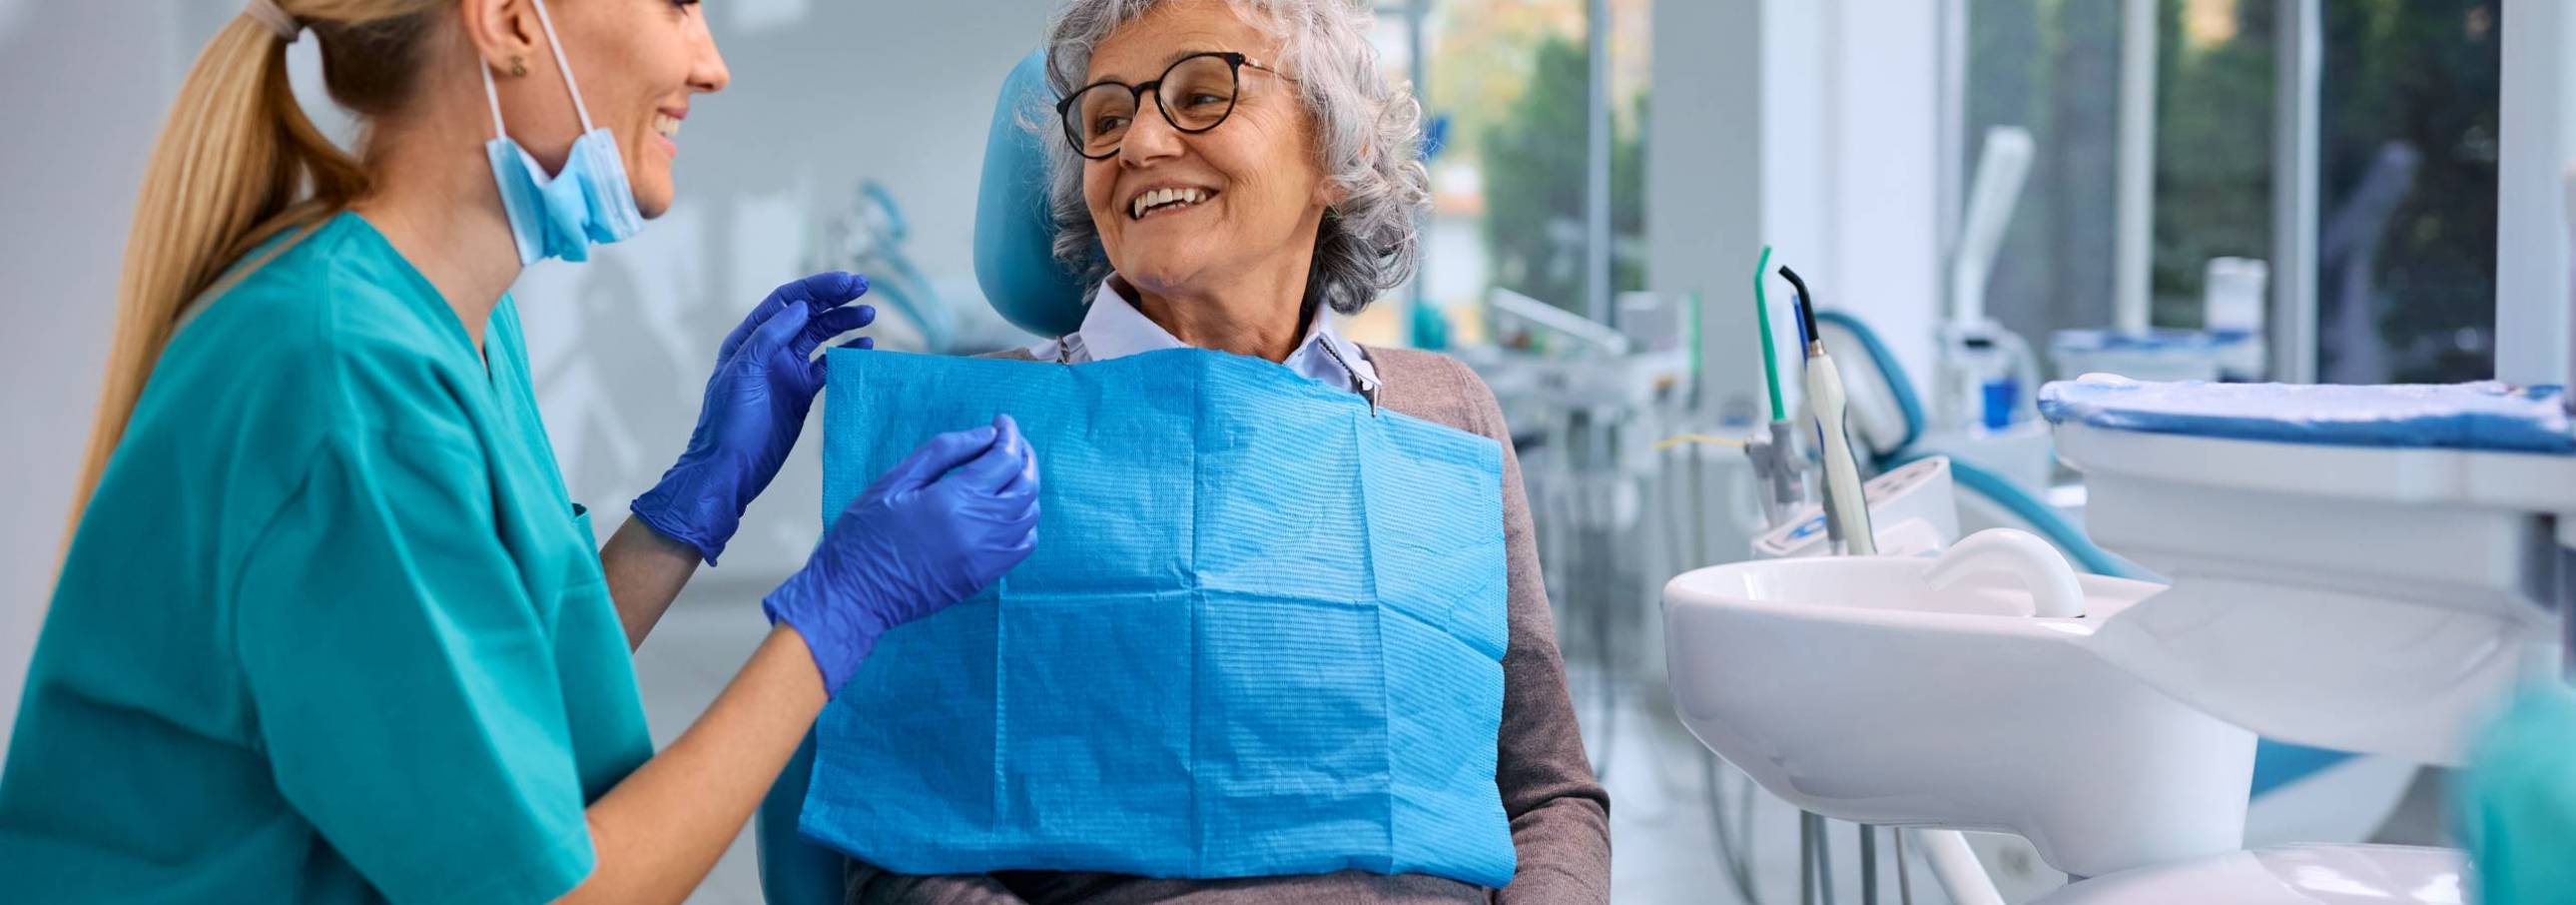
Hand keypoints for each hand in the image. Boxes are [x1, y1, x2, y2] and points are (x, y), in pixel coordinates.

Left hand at [631, 272, 874, 563]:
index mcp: (750, 338)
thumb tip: (800, 307)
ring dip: (844, 322)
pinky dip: (846, 354)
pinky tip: (865, 347)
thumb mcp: (743, 373)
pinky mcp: (801, 393)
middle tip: (865, 287)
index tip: (847, 282)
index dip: (817, 288)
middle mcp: (770, 349)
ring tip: (870, 315)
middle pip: (807, 314)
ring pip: (820, 337)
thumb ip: (770, 337)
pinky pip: (827, 366)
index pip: (787, 301)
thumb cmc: (729, 423)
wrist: (729, 469)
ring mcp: (787, 371)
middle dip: (835, 298)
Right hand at [766, 414, 1040, 694]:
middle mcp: (981, 529)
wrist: (854, 594)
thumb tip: (986, 435)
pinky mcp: (984, 576)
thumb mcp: (894, 481)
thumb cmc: (865, 533)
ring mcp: (986, 557)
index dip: (1009, 436)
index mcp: (955, 500)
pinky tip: (1008, 510)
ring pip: (1030, 515)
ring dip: (1027, 487)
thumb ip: (943, 452)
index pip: (1005, 460)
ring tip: (1010, 472)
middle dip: (1024, 457)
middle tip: (1011, 442)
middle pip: (1026, 486)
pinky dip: (1025, 521)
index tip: (1002, 422)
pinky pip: (1023, 545)